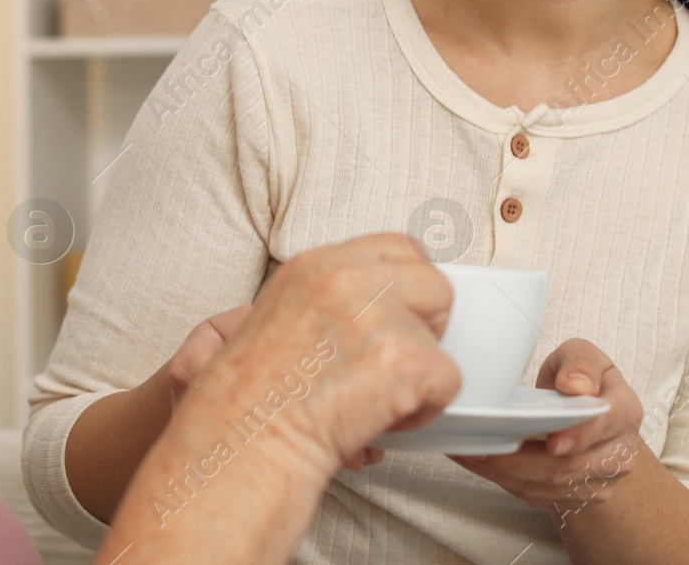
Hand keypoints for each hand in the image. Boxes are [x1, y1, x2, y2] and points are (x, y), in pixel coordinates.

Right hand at [184, 233, 461, 479]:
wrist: (241, 441)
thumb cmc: (247, 398)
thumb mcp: (269, 318)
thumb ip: (326, 300)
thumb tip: (378, 305)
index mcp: (317, 264)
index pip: (397, 249)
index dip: (408, 288)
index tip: (399, 320)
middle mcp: (347, 277)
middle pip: (433, 282)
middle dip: (427, 325)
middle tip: (393, 364)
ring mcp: (378, 315)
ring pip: (442, 336)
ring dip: (417, 374)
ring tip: (374, 401)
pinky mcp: (403, 358)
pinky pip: (447, 381)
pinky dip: (422, 412)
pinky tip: (379, 422)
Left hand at [448, 338, 644, 517]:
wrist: (591, 422)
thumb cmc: (582, 382)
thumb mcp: (584, 357)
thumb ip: (582, 363)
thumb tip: (576, 386)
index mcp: (623, 411)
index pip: (606, 424)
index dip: (580, 435)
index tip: (553, 441)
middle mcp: (617, 453)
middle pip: (570, 465)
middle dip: (521, 459)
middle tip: (480, 443)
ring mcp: (597, 481)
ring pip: (547, 485)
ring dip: (504, 471)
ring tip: (469, 450)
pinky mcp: (572, 497)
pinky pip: (535, 495)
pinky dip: (502, 479)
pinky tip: (478, 461)